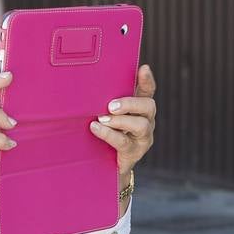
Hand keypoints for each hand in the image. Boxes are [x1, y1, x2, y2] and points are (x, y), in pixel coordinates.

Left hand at [90, 64, 156, 178]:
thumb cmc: (104, 134)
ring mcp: (142, 138)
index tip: (143, 68)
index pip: (147, 91)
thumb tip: (85, 83)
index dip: (147, 80)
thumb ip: (103, 101)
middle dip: (130, 103)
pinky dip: (109, 134)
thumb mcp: (105, 115)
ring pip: (141, 125)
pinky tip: (96, 128)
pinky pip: (124, 142)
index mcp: (139, 108)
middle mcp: (146, 121)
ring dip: (120, 120)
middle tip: (111, 105)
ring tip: (102, 118)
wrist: (105, 165)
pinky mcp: (134, 152)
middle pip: (148, 106)